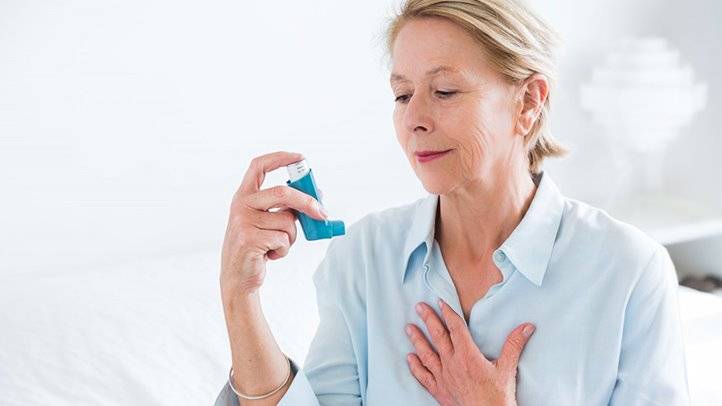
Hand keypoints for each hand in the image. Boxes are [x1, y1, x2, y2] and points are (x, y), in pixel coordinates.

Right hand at [220, 151, 328, 297]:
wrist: (237, 278)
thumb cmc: (256, 248)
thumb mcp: (268, 222)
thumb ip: (286, 207)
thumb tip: (318, 196)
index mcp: (244, 196)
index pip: (259, 166)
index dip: (280, 158)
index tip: (301, 158)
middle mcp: (241, 205)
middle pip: (283, 192)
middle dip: (307, 202)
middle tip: (323, 213)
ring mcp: (243, 222)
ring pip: (287, 221)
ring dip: (291, 237)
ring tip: (275, 245)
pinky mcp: (249, 240)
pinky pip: (283, 240)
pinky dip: (284, 250)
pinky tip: (269, 255)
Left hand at [405, 299, 535, 405]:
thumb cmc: (498, 397)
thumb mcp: (508, 368)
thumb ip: (514, 345)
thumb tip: (526, 327)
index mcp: (468, 356)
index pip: (456, 329)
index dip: (448, 313)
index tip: (440, 302)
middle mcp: (452, 364)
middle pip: (438, 337)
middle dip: (428, 320)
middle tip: (419, 307)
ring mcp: (444, 377)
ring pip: (426, 354)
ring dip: (417, 340)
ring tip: (409, 328)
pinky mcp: (439, 390)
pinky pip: (424, 376)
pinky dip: (415, 367)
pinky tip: (409, 358)